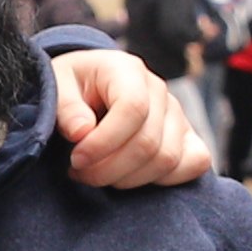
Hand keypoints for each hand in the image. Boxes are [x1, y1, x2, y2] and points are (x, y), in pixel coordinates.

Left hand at [54, 43, 219, 189]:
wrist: (89, 86)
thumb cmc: (72, 87)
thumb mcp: (56, 86)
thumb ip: (65, 107)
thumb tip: (82, 132)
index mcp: (127, 70)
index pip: (132, 109)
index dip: (103, 143)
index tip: (76, 160)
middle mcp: (158, 90)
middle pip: (148, 142)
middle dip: (108, 169)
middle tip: (78, 172)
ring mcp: (177, 114)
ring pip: (167, 159)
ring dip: (127, 179)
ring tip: (96, 174)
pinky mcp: (187, 137)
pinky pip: (195, 163)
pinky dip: (163, 180)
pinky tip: (129, 177)